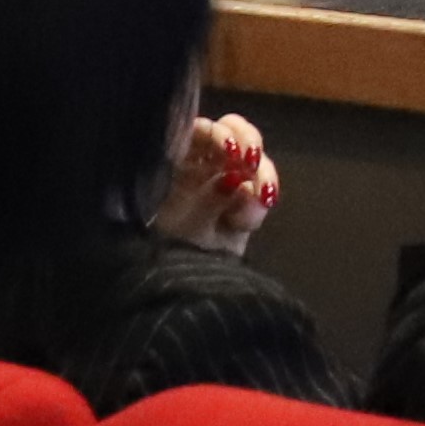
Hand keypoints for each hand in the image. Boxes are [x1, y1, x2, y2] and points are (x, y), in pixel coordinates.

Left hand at [155, 111, 279, 252]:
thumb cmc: (160, 254)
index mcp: (172, 161)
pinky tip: (251, 217)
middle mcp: (199, 167)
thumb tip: (233, 177)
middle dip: (250, 143)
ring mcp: (225, 186)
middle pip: (233, 132)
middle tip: (254, 163)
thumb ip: (202, 196)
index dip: (218, 132)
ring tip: (264, 197)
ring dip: (264, 173)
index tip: (230, 151)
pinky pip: (262, 191)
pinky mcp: (244, 208)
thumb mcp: (175, 224)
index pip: (198, 128)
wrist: (178, 297)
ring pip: (255, 160)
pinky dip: (262, 200)